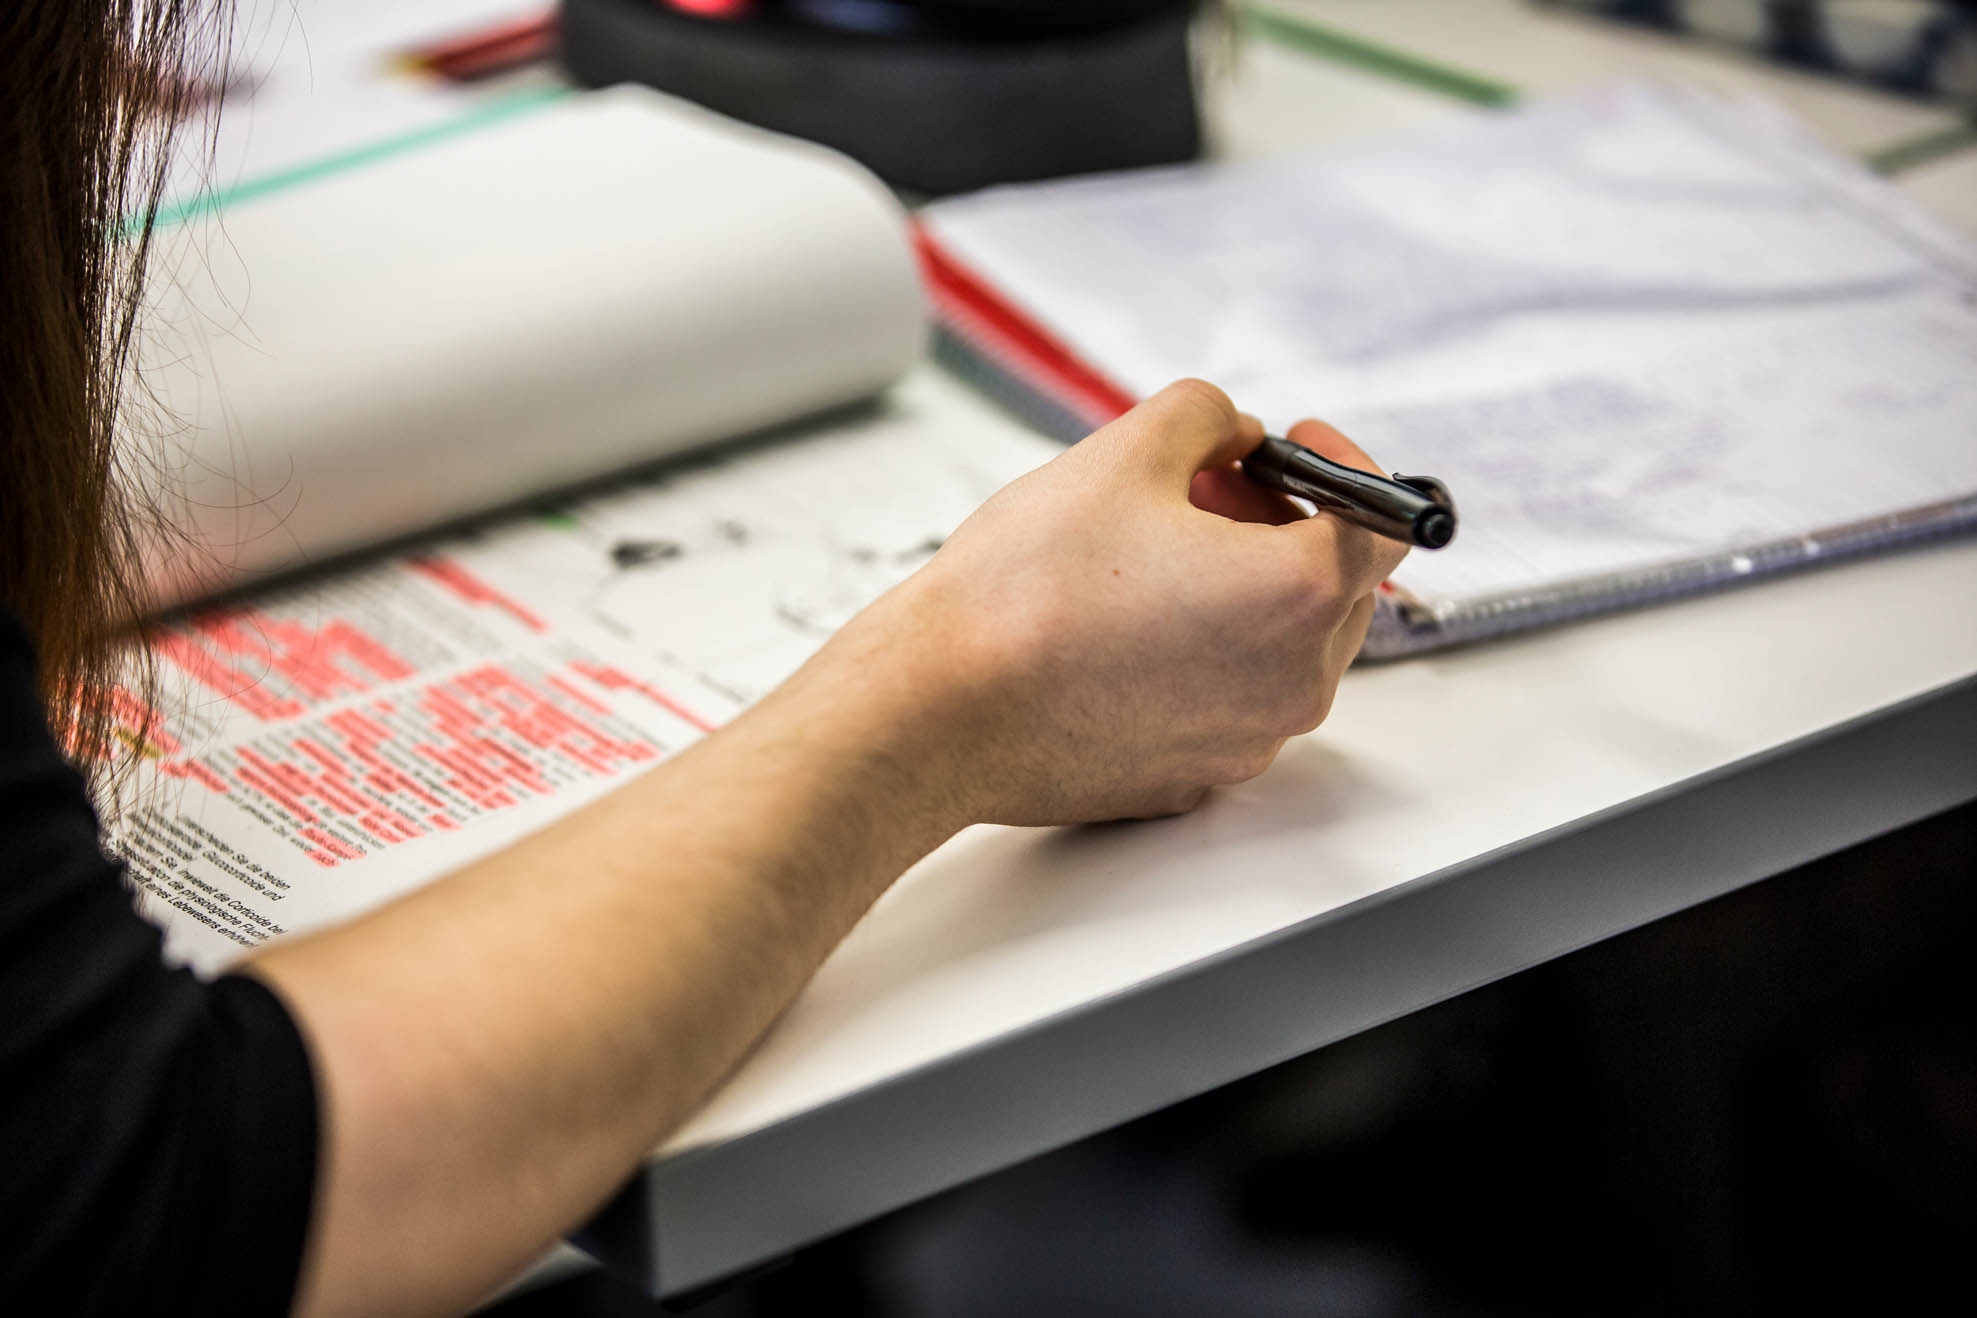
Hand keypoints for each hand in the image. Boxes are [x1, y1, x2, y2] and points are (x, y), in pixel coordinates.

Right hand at [831, 379, 1409, 825]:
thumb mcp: (1124, 452)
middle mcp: (1291, 685)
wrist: (936, 710)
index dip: (1345, 468)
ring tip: (1152, 555)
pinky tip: (1124, 625)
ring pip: (1283, 648)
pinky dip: (1203, 654)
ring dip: (1245, 589)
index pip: (1387, 522)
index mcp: (1295, 597)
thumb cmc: (1023, 593)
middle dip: (1285, 524)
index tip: (1294, 450)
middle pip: (1336, 588)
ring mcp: (1244, 742)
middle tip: (1204, 489)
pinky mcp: (1192, 777)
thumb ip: (1207, 416)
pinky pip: (1228, 699)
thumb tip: (1233, 432)